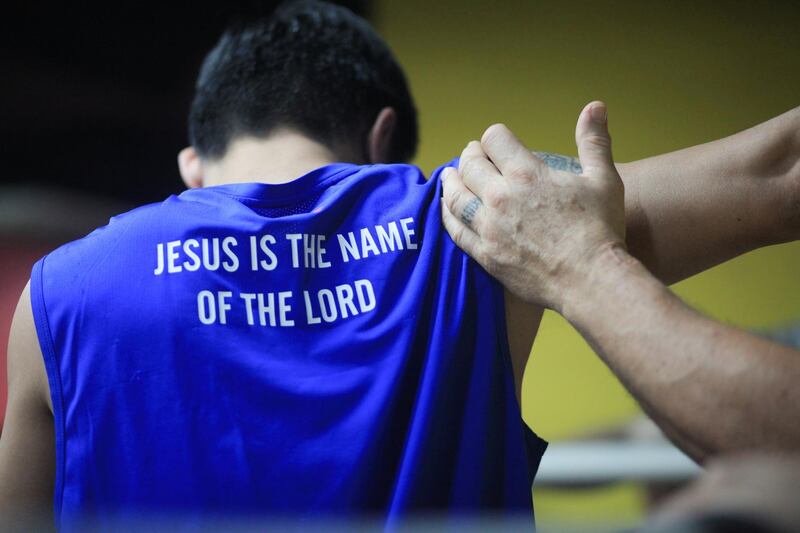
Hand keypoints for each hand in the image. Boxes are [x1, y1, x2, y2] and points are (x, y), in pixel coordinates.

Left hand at [441, 101, 626, 311]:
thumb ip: (594, 141)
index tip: (497, 143)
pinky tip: (447, 210)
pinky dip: (447, 215)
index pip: (493, 139)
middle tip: (473, 156)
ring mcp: (488, 227)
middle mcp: (500, 197)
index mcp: (526, 174)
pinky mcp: (484, 254)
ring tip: (451, 176)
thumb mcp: (603, 179)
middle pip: (470, 165)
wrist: (590, 279)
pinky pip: (454, 230)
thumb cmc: (600, 228)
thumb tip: (595, 106)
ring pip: (454, 196)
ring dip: (451, 181)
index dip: (494, 137)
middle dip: (471, 155)